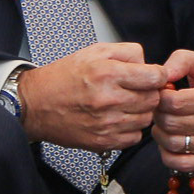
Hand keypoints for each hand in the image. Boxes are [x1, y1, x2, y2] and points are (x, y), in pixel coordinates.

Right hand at [17, 41, 163, 150]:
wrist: (35, 104)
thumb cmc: (64, 77)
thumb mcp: (95, 51)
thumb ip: (128, 52)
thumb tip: (149, 63)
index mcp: (108, 74)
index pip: (156, 77)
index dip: (158, 75)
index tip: (152, 76)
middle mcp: (108, 100)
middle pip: (154, 99)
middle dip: (149, 93)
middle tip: (136, 90)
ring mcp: (106, 123)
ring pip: (146, 119)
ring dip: (141, 111)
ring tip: (125, 104)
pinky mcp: (102, 141)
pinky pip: (134, 137)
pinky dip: (131, 129)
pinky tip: (118, 119)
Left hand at [153, 50, 193, 172]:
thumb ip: (181, 60)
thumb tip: (162, 75)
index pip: (174, 102)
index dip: (159, 97)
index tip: (162, 94)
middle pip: (170, 123)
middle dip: (158, 114)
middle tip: (161, 109)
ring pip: (171, 143)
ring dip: (160, 133)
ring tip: (166, 122)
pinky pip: (178, 163)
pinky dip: (166, 152)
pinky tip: (172, 139)